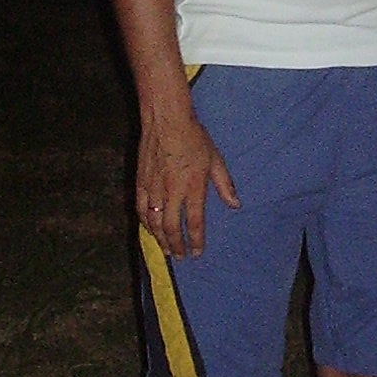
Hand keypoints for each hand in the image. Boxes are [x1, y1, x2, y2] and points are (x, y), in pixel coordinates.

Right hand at [136, 108, 237, 257]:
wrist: (167, 121)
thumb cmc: (194, 138)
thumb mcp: (215, 160)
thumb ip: (225, 185)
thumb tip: (235, 205)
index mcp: (193, 187)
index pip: (194, 223)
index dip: (195, 241)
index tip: (197, 253)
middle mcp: (172, 192)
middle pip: (171, 228)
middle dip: (176, 246)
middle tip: (180, 256)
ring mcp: (154, 188)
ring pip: (154, 222)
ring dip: (160, 239)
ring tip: (166, 249)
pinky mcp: (140, 182)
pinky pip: (141, 209)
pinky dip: (145, 223)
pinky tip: (150, 229)